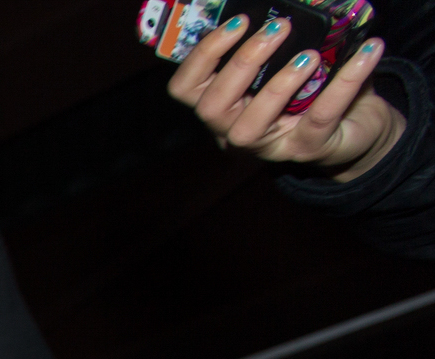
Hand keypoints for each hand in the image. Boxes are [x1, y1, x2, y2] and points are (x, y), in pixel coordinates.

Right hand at [169, 16, 407, 180]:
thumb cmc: (314, 90)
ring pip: (250, 125)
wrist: (357, 125)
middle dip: (242, 63)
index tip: (240, 21)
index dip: (203, 55)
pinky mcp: (308, 149)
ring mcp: (268, 146)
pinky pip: (320, 116)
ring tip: (310, 54)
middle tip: (278, 28)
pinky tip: (368, 52)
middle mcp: (233, 131)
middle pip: (212, 107)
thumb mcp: (287, 64)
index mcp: (223, 105)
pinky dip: (346, 82)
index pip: (185, 88)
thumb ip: (276, 45)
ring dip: (278, 84)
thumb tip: (282, 7)